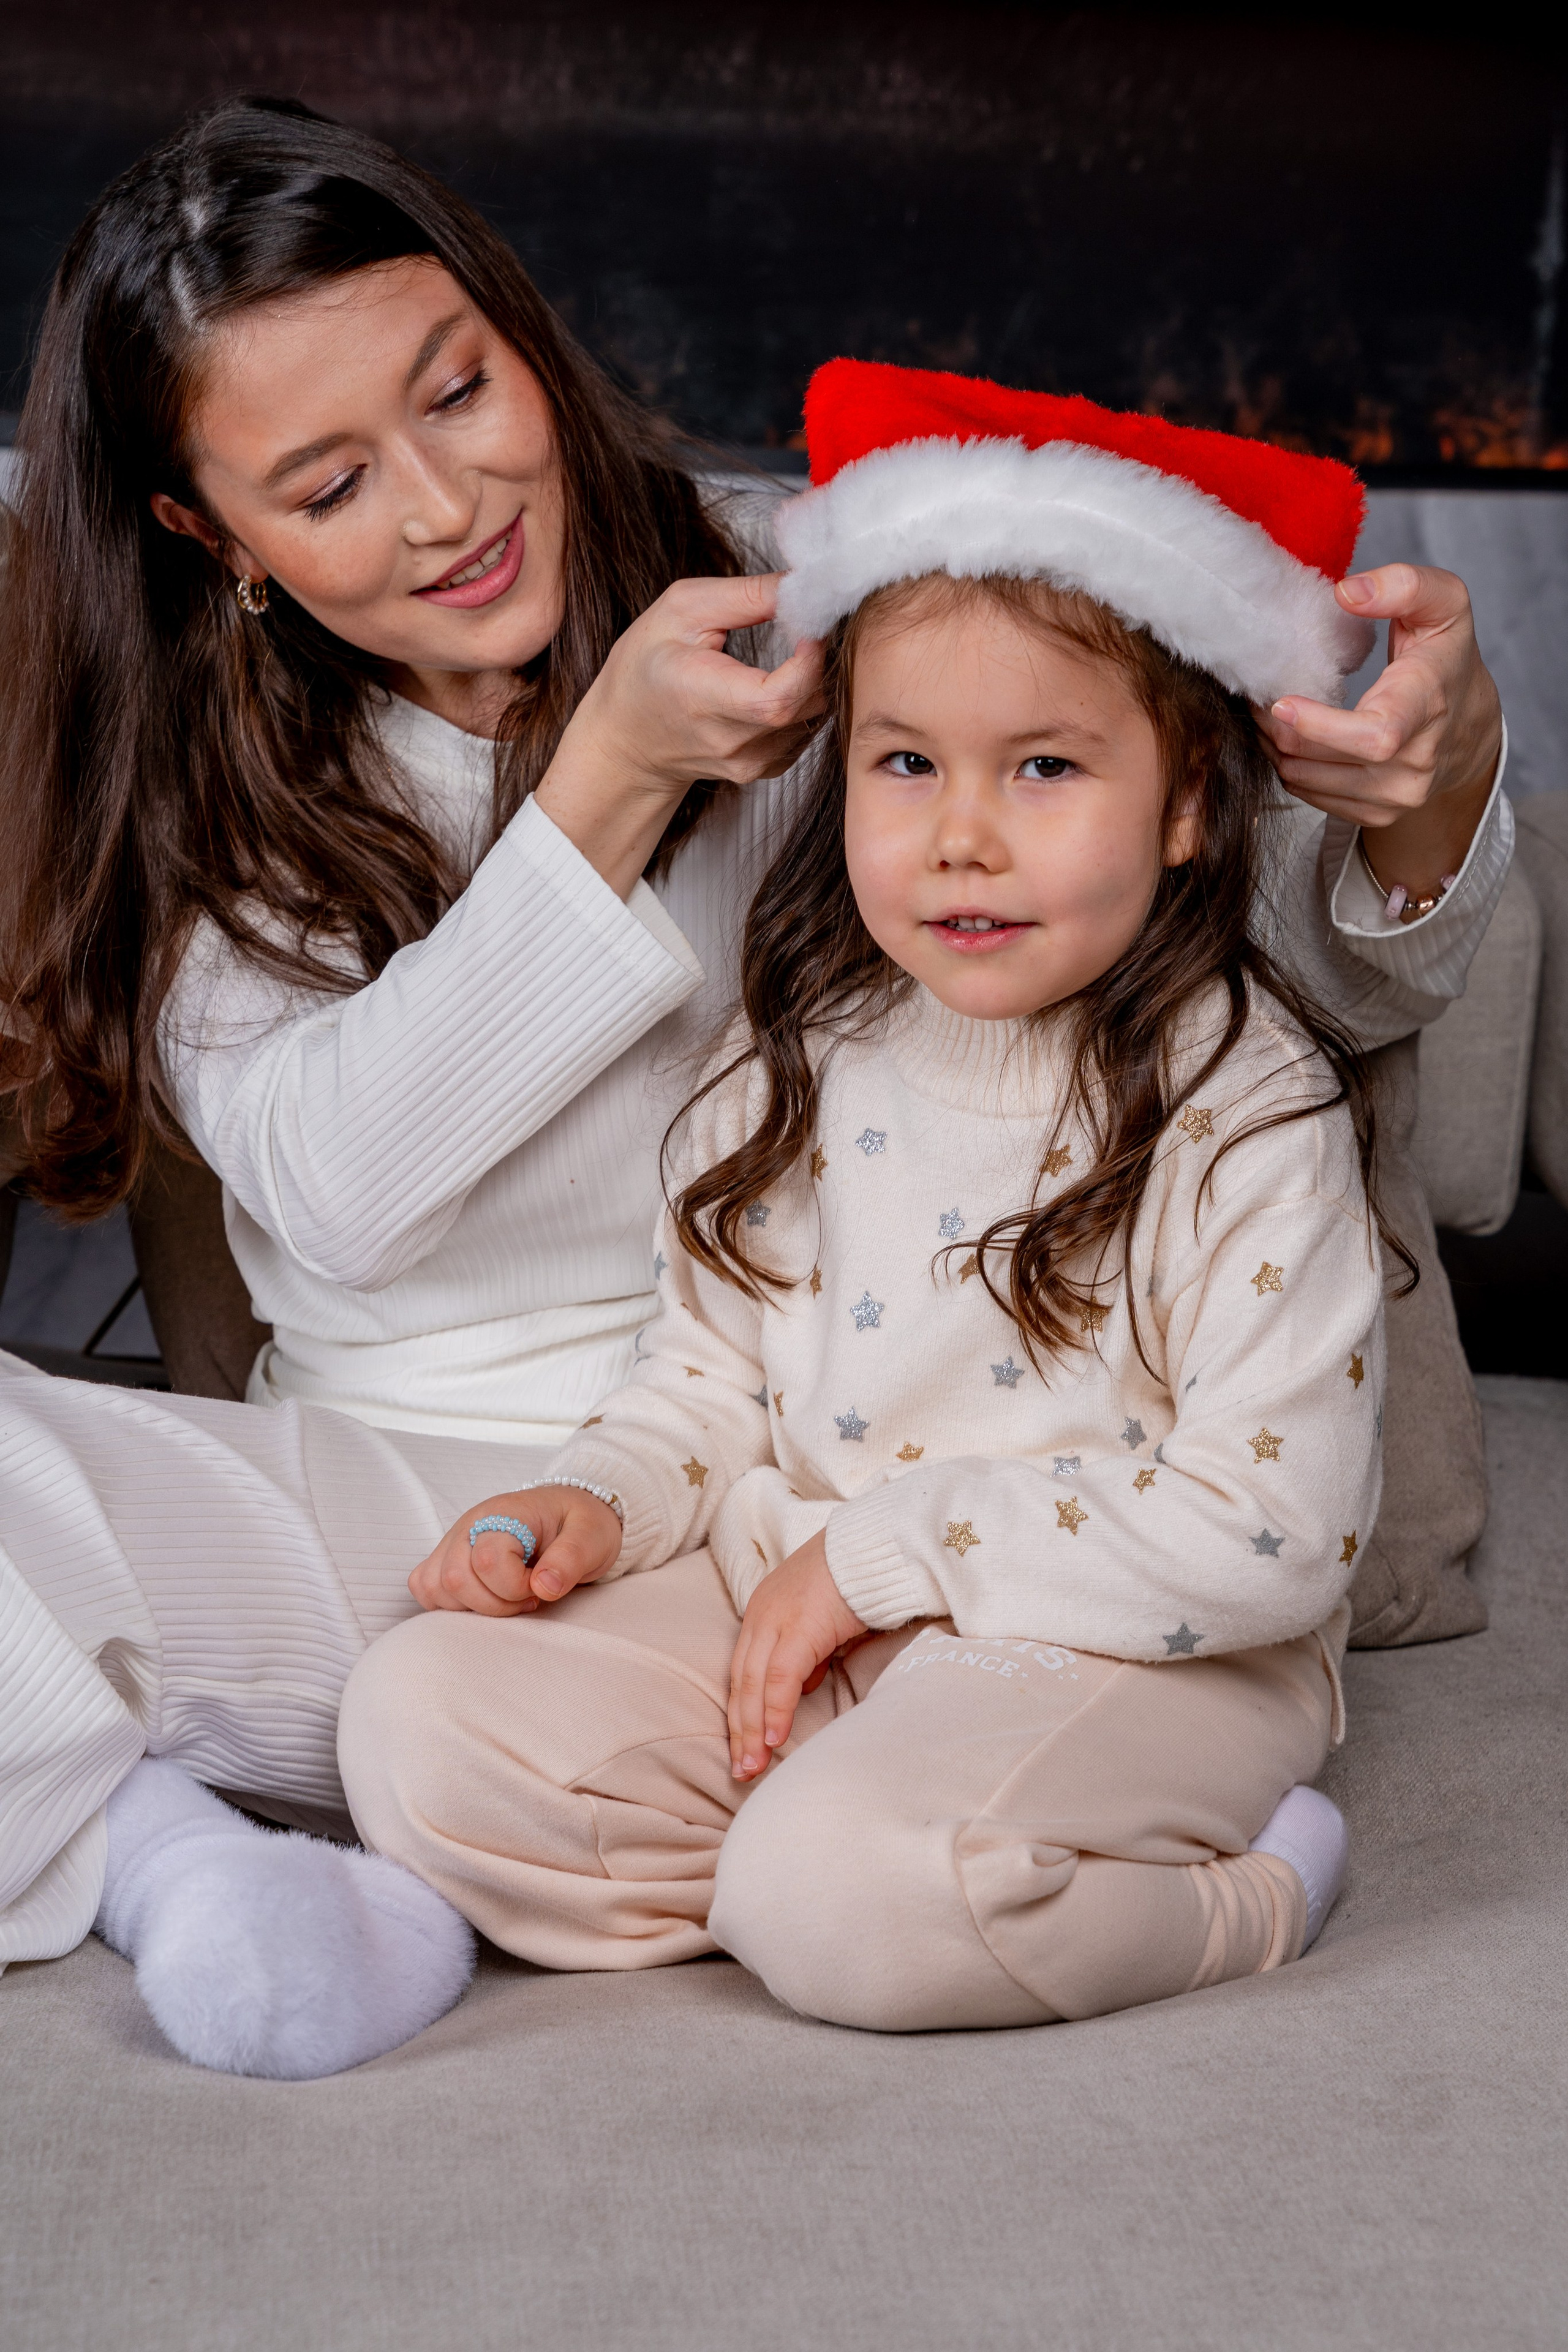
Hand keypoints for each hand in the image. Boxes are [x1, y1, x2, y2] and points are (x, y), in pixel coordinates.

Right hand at [408, 1486, 621, 1616]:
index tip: (541, 1587)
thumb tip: (544, 1587)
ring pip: (435, 1587)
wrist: (573, 1517)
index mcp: (504, 1513)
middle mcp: (470, 1525)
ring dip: (473, 1607)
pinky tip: (485, 1600)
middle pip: (455, 1579)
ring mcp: (455, 1542)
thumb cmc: (581, 1525)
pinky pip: (426, 1588)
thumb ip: (570, 1559)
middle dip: (494, 1604)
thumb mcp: (592, 1537)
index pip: (487, 1560)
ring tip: (508, 1598)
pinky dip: (450, 1606)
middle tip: (527, 1597)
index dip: (515, 1587)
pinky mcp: (447, 1559)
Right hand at [535, 574, 824, 896]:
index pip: (779, 697)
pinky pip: (806, 731)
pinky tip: (776, 685)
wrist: (627, 736)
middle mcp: (728, 741)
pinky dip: (803, 703)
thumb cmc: (647, 665)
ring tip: (786, 656)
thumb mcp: (682, 609)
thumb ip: (748, 595)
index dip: (810, 659)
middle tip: (802, 628)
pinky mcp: (761, 770)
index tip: (810, 625)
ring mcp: (747, 763)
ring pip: (814, 715)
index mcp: (701, 696)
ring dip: (813, 679)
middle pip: (807, 702)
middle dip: (818, 659)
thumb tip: (806, 584)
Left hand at [727, 1531, 866, 1780]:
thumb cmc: (857, 1582)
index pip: (743, 1672)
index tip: (744, 1748)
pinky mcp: (799, 1626)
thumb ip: (807, 1653)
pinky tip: (774, 1739)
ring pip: (753, 1684)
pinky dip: (775, 1710)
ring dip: (752, 1730)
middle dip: (739, 1731)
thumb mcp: (823, 1623)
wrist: (876, 1546)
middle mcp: (761, 1615)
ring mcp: (776, 1619)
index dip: (742, 1712)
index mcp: (763, 1612)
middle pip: (740, 1682)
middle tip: (741, 1772)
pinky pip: (780, 1677)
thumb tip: (802, 1685)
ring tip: (753, 1767)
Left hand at [1255, 564, 1502, 900]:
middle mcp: (1415, 762)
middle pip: (1322, 761)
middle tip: (1257, 698)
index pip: (1374, 735)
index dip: (1318, 726)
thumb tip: (1347, 592)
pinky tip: (1291, 739)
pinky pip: (1310, 797)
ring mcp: (1397, 796)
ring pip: (1306, 781)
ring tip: (1271, 715)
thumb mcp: (1442, 604)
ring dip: (1276, 749)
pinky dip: (1291, 768)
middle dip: (1277, 730)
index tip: (1279, 703)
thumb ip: (1404, 585)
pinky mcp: (1377, 814)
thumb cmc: (1445, 658)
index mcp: (1427, 706)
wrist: (1467, 724)